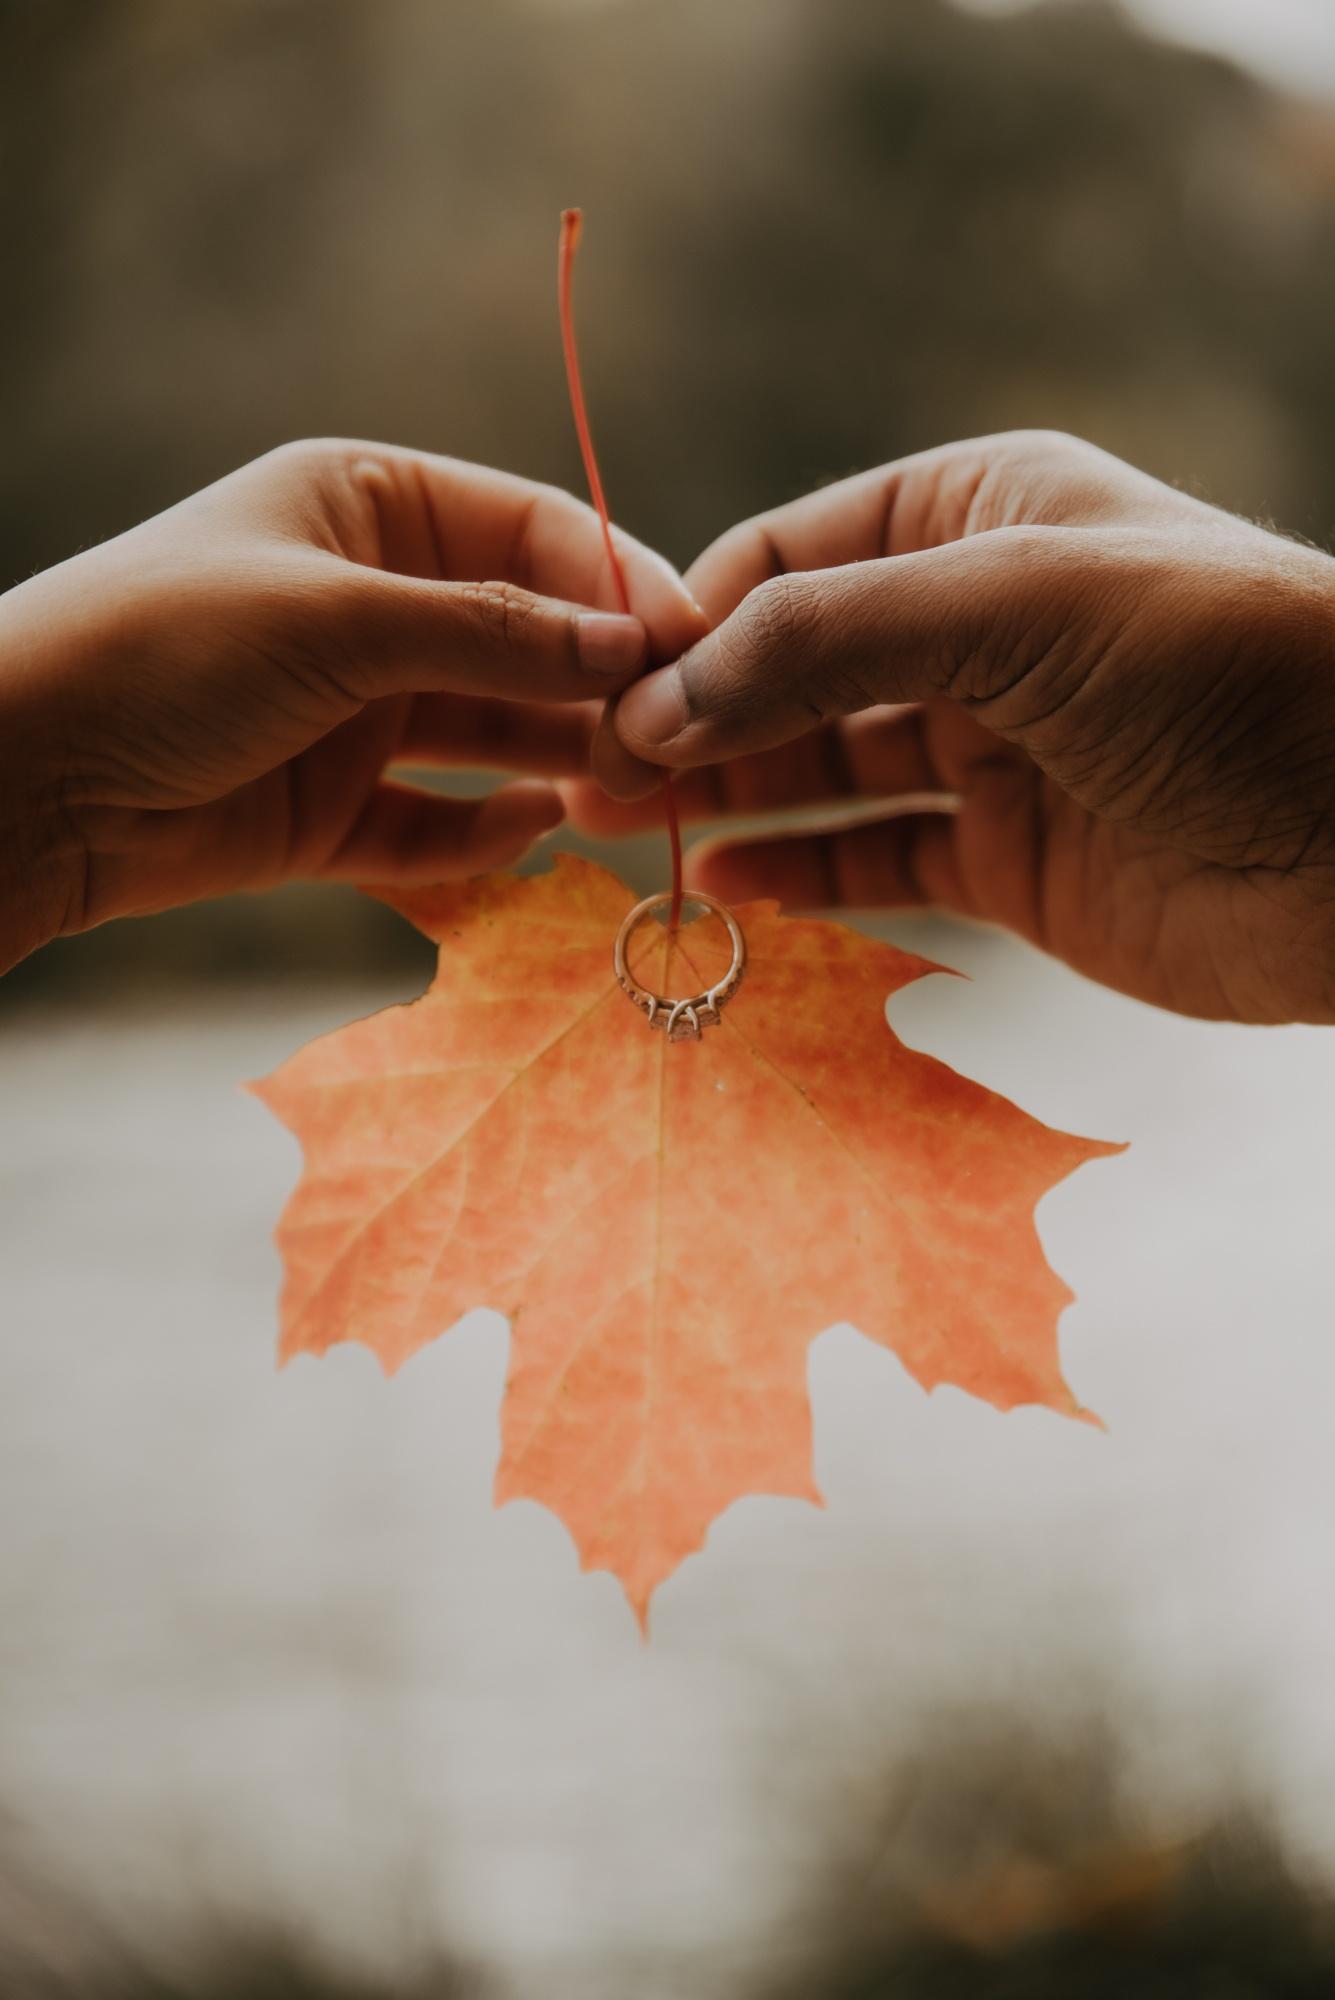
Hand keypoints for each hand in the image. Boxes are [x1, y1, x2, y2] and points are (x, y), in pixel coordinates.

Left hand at [0, 438, 700, 972]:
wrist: (22, 778)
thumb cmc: (161, 648)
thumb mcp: (339, 619)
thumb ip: (494, 632)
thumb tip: (636, 645)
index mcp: (370, 507)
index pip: (535, 531)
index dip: (621, 583)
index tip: (698, 643)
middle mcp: (373, 602)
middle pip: (528, 637)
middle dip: (601, 684)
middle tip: (673, 738)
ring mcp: (353, 710)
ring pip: (492, 732)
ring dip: (558, 758)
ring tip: (629, 790)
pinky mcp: (330, 809)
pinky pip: (436, 821)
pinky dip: (485, 833)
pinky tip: (535, 834)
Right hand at [572, 431, 1334, 1022]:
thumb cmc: (1219, 666)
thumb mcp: (1011, 604)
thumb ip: (825, 639)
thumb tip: (660, 699)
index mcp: (976, 517)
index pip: (789, 559)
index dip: (691, 624)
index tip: (605, 693)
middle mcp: (975, 628)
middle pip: (791, 670)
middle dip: (688, 719)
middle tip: (582, 776)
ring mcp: (992, 750)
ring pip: (822, 769)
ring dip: (725, 798)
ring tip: (621, 833)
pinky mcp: (1013, 862)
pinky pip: (879, 860)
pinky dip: (802, 874)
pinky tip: (727, 889)